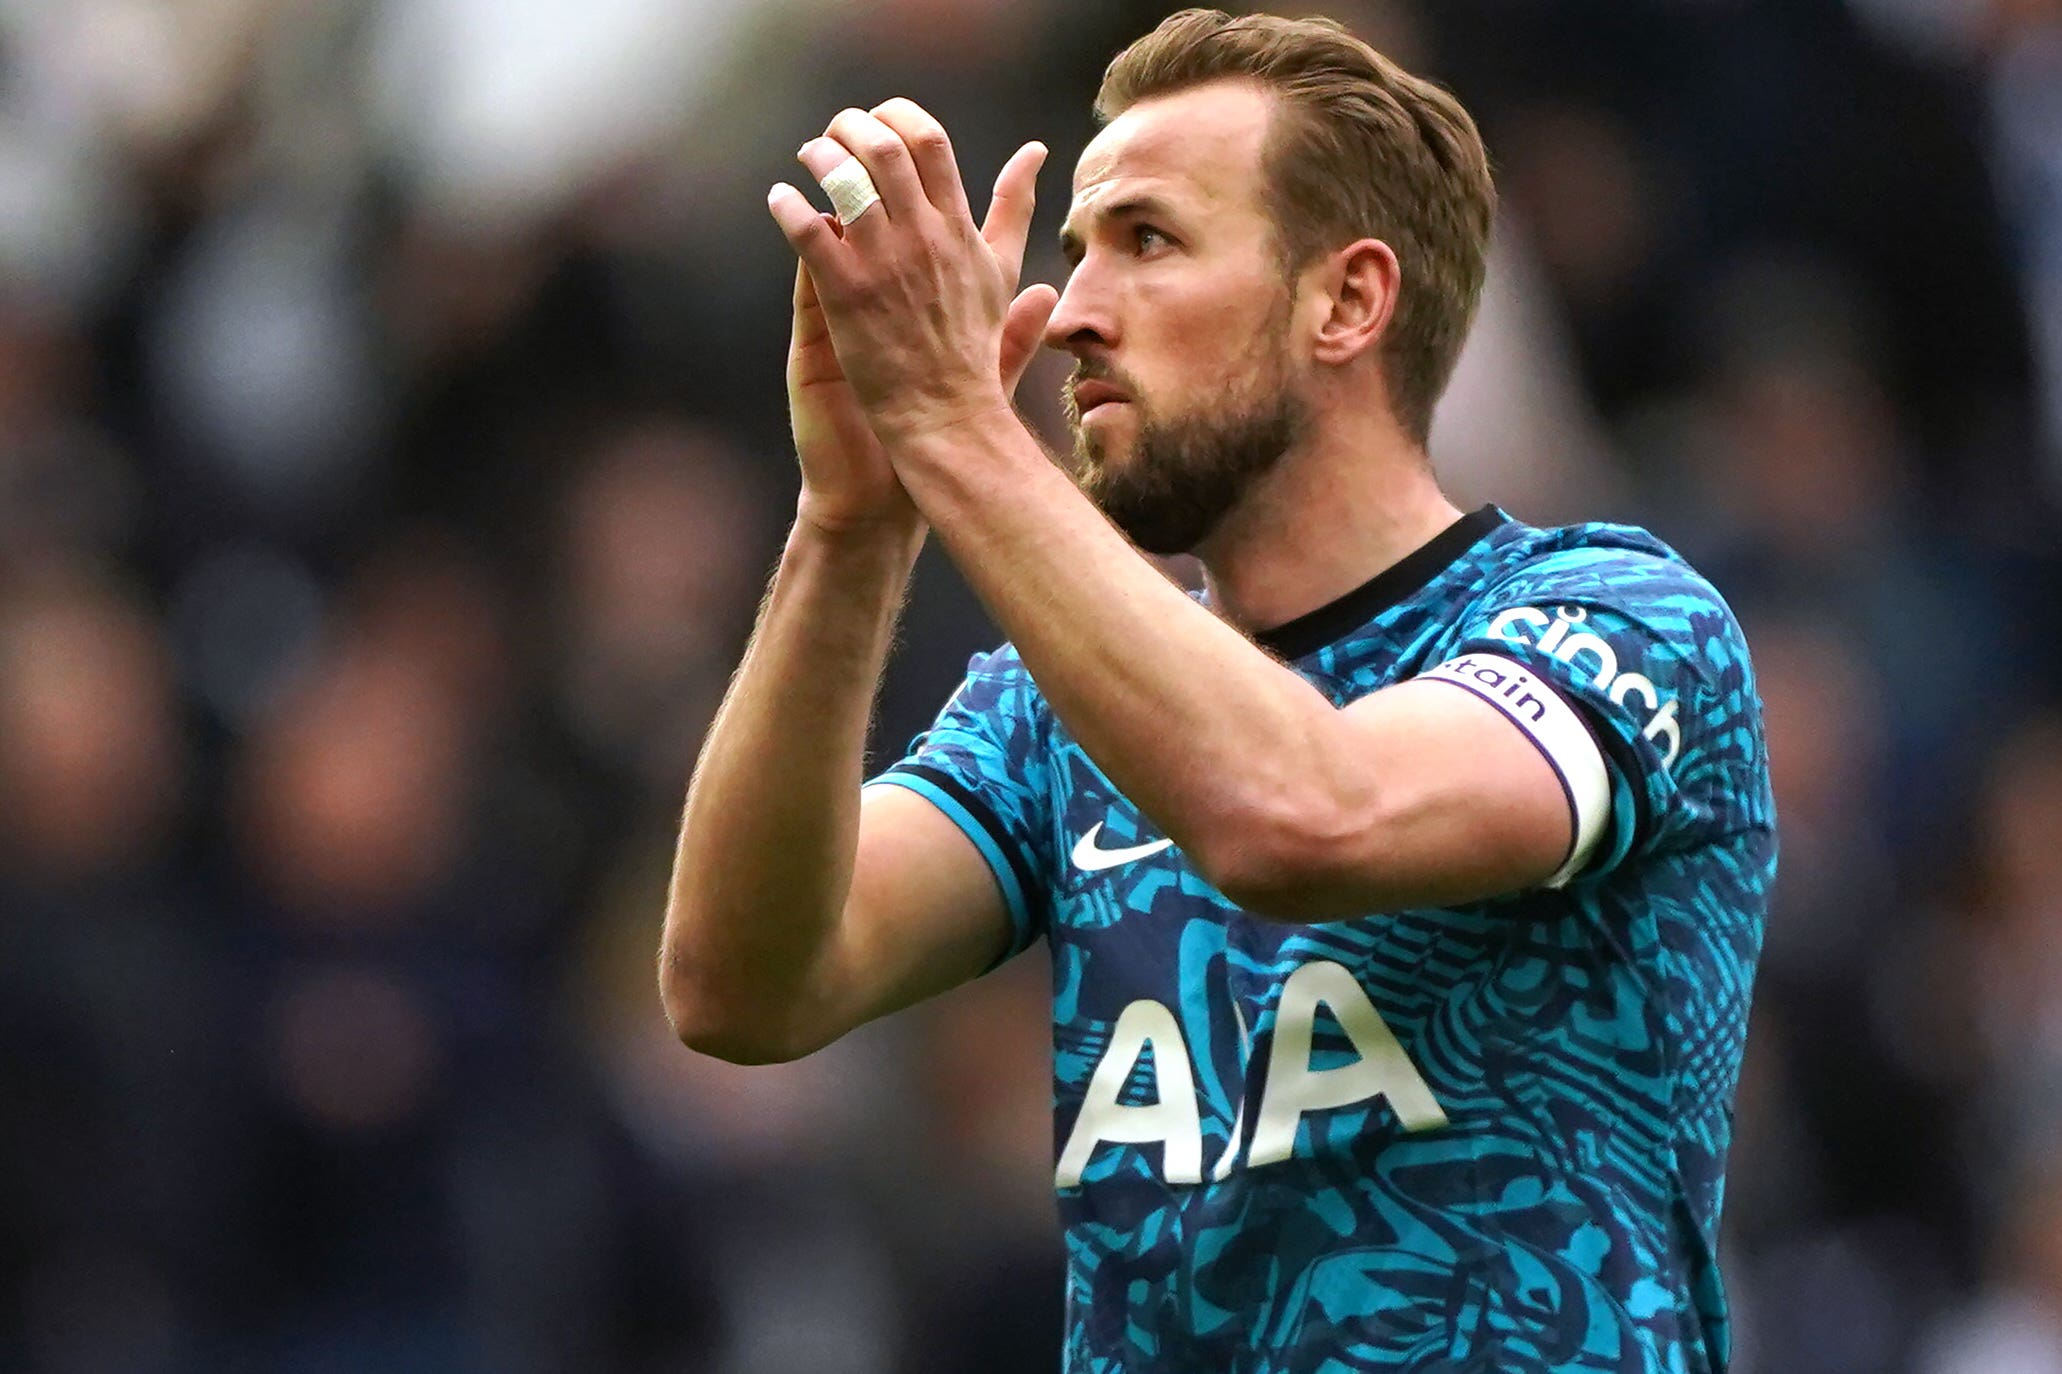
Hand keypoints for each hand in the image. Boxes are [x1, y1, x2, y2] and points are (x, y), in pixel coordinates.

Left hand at [770, 100, 1058, 452]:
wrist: (946, 415)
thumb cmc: (971, 349)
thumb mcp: (1000, 270)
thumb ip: (1013, 209)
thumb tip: (1034, 153)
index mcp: (956, 229)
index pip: (929, 142)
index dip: (896, 116)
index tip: (878, 121)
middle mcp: (922, 238)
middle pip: (883, 147)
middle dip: (850, 126)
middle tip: (834, 133)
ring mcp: (884, 265)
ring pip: (843, 181)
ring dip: (819, 157)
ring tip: (808, 158)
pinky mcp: (846, 295)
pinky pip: (809, 232)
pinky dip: (789, 207)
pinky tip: (780, 200)